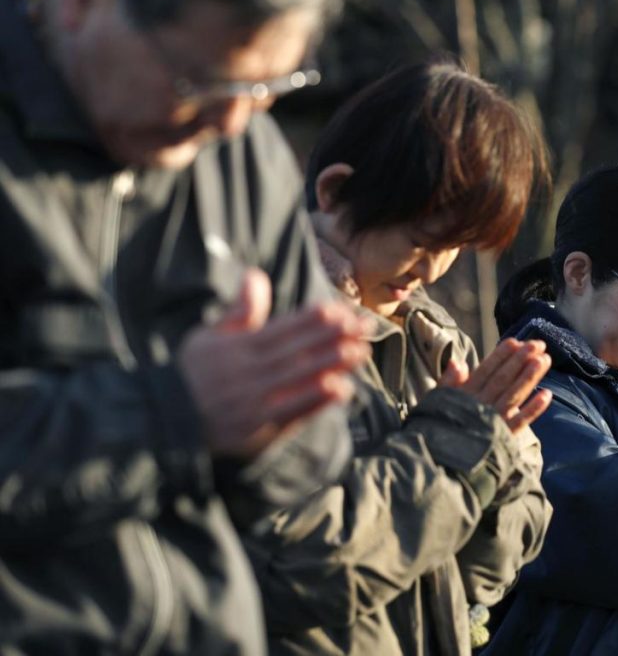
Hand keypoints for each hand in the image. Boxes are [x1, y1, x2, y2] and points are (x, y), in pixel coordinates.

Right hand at [178, 268, 370, 458]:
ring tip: (361, 352)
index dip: (313, 320)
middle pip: (297, 351)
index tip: (340, 310)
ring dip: (332, 365)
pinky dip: (316, 401)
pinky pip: (292, 412)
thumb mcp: (209, 337)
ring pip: (299, 379)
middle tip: (364, 326)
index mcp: (239, 348)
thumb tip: (256, 275)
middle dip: (333, 337)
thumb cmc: (192, 374)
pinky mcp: (257, 428)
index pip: (283, 329)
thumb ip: (239, 311)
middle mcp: (248, 372)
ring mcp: (254, 401)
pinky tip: (341, 389)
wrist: (166, 420)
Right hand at [440, 338, 552, 433]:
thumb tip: (457, 362)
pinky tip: (546, 395)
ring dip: (530, 378)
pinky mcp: (502, 438)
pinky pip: (520, 422)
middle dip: (520, 360)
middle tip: (538, 344)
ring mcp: (493, 421)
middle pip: (503, 379)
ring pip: (514, 396)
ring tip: (544, 361)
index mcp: (465, 395)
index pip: (485, 370)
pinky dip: (533, 409)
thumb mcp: (437, 402)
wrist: (439, 463)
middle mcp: (480, 405)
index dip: (500, 356)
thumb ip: (448, 382)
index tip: (515, 342)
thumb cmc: (438, 428)